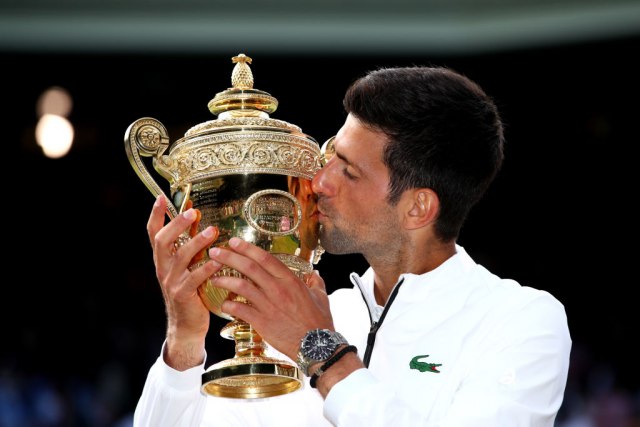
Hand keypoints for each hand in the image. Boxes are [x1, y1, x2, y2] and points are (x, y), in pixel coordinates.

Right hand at [147, 195, 220, 369]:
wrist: (186, 326)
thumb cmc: (190, 290)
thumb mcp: (186, 265)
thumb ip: (189, 241)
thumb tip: (194, 214)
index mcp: (162, 259)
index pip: (153, 233)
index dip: (155, 215)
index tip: (160, 198)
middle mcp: (162, 268)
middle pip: (162, 241)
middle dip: (177, 224)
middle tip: (193, 213)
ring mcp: (171, 282)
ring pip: (180, 257)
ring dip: (197, 242)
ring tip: (212, 231)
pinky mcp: (183, 295)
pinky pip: (195, 278)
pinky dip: (208, 267)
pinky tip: (220, 260)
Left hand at [208, 237, 333, 360]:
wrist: (316, 345)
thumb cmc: (319, 321)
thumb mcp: (321, 297)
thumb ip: (316, 283)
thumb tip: (315, 274)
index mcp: (290, 280)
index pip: (265, 258)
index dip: (247, 248)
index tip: (234, 242)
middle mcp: (278, 289)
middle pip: (249, 267)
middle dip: (229, 257)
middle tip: (215, 252)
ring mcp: (268, 305)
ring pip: (241, 286)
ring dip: (224, 280)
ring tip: (213, 278)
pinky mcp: (262, 321)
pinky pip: (240, 310)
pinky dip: (229, 306)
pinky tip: (224, 304)